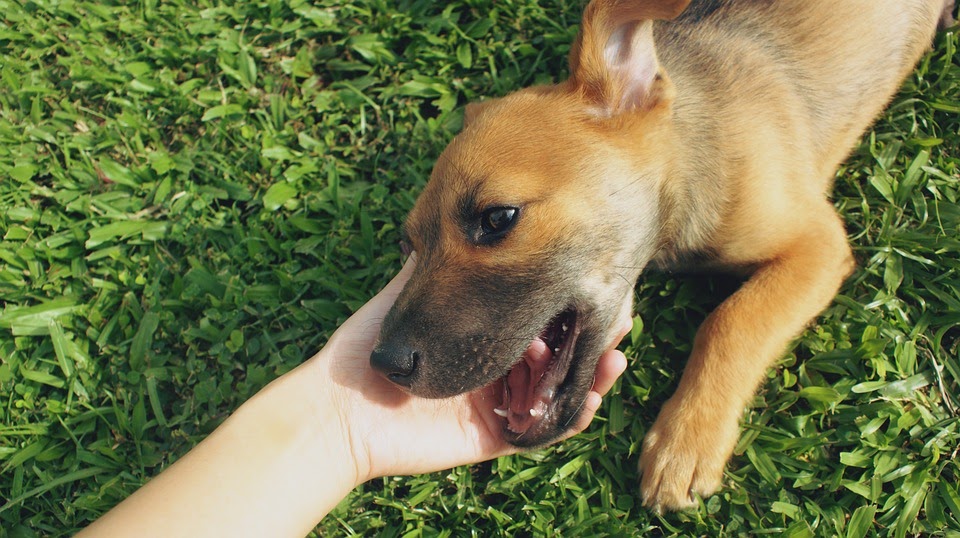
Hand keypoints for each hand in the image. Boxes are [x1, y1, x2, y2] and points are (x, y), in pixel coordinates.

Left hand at [319, 254, 629, 482]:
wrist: (338, 407)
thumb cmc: (364, 349)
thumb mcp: (406, 293)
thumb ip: (437, 262)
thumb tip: (462, 213)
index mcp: (478, 333)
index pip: (536, 316)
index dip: (568, 304)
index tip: (594, 279)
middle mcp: (493, 368)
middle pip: (558, 354)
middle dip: (593, 337)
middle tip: (623, 317)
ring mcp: (495, 404)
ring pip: (559, 392)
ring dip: (592, 375)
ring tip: (615, 354)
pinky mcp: (492, 437)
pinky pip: (543, 433)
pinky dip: (571, 417)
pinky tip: (591, 393)